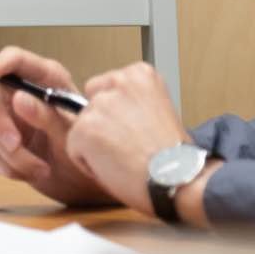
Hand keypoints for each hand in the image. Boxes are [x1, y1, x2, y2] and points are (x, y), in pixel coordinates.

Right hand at [0, 47, 112, 205]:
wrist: (87, 184)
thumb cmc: (87, 152)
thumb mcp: (71, 133)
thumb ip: (46, 115)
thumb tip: (19, 98)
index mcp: (45, 79)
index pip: (15, 59)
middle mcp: (24, 94)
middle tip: (15, 144)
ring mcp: (11, 118)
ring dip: (13, 154)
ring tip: (42, 168)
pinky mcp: (3, 142)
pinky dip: (10, 166)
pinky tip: (31, 172)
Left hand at [65, 62, 192, 216]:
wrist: (180, 179)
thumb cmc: (176, 157)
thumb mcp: (161, 112)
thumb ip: (134, 104)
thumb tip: (114, 113)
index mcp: (140, 74)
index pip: (106, 88)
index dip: (118, 115)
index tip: (136, 130)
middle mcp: (117, 81)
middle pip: (90, 104)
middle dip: (102, 125)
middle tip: (128, 146)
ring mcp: (99, 105)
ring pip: (81, 127)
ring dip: (95, 145)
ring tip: (125, 159)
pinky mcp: (84, 129)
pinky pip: (74, 149)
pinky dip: (88, 164)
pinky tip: (116, 168)